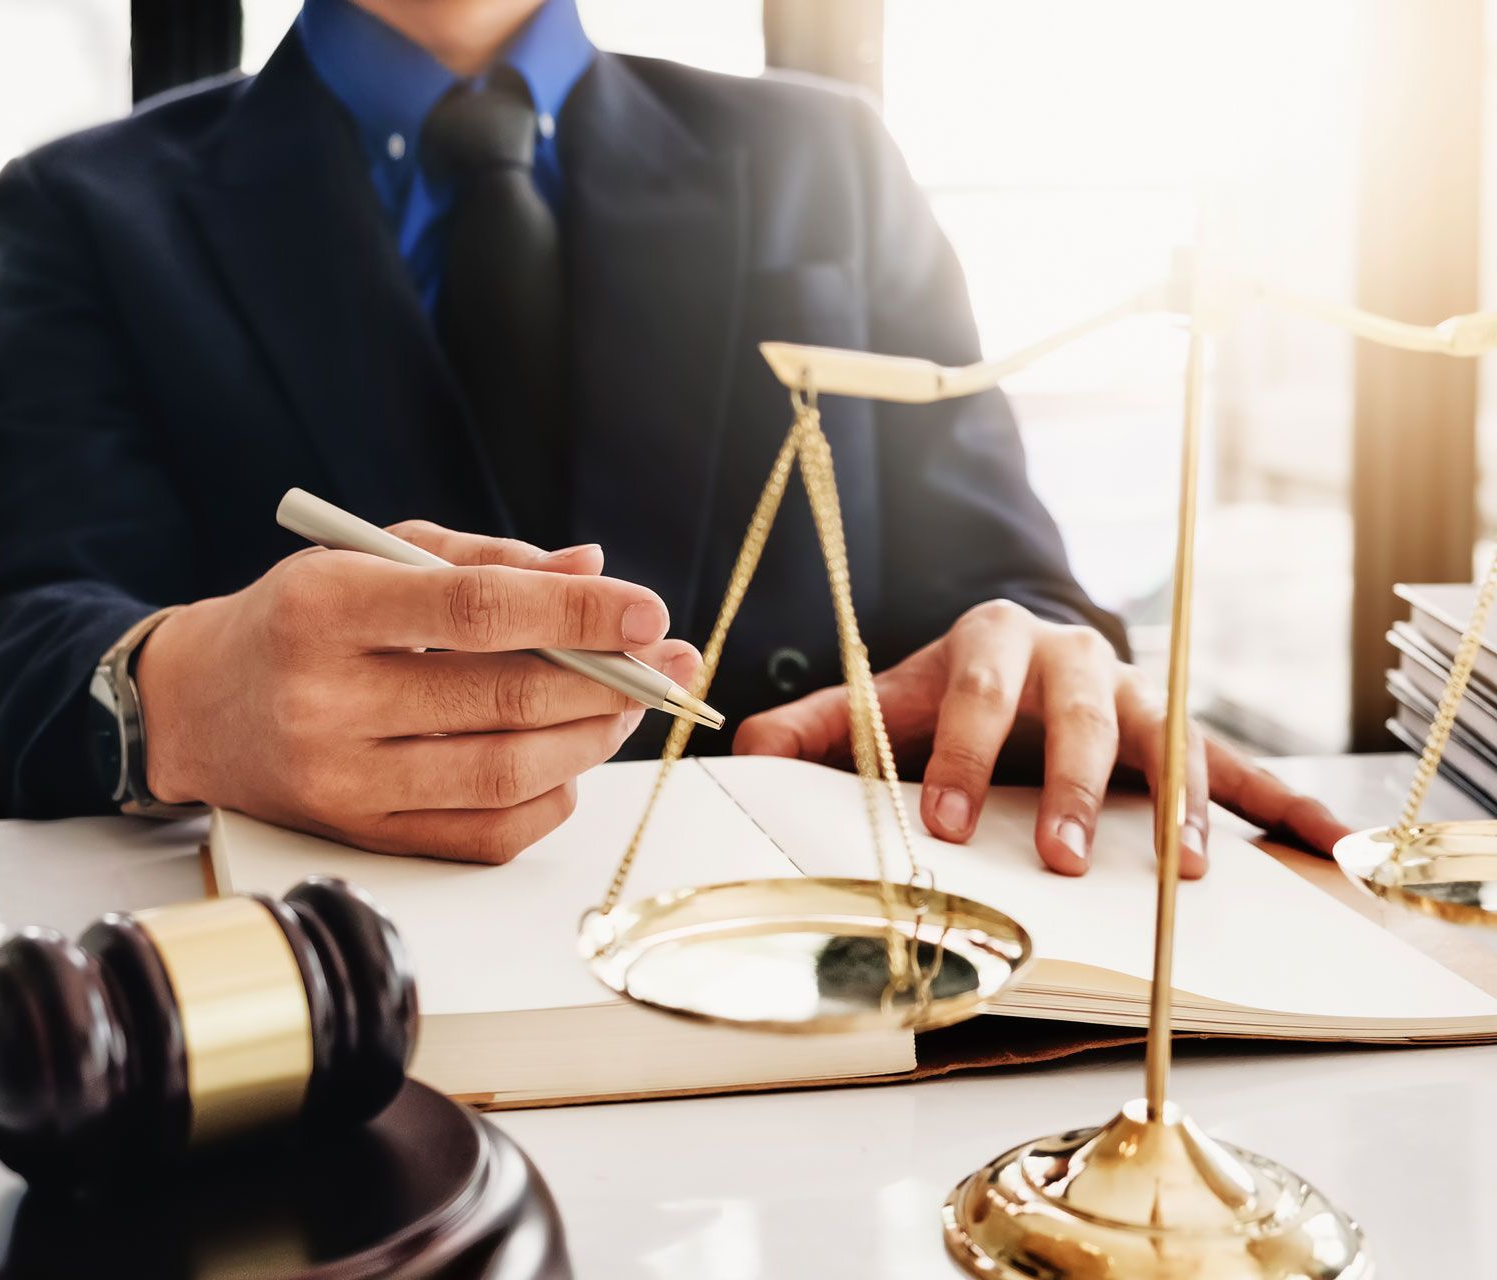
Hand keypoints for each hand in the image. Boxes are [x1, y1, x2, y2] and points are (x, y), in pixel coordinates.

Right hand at [135, 523, 699, 862]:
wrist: (195, 707)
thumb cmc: (297, 618)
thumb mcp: (371, 556)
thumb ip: (484, 560)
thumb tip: (594, 568)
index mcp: (326, 608)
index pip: (476, 611)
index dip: (577, 612)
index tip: (647, 611)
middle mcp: (325, 700)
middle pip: (502, 701)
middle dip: (607, 683)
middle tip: (662, 663)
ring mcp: (341, 781)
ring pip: (503, 774)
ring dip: (589, 741)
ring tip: (624, 707)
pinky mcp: (360, 838)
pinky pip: (486, 835)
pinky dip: (549, 799)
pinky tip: (567, 761)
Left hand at [731, 599, 1348, 876]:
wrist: (1016, 657)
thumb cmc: (944, 695)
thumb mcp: (882, 705)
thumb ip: (817, 728)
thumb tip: (742, 746)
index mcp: (991, 643)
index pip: (977, 693)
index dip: (961, 756)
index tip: (943, 825)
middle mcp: (1074, 656)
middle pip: (1084, 714)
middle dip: (1076, 787)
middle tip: (1063, 859)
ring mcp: (1136, 691)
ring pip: (1170, 737)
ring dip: (1180, 803)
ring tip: (1190, 870)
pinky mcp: (1179, 731)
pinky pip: (1236, 762)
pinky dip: (1275, 799)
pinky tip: (1319, 840)